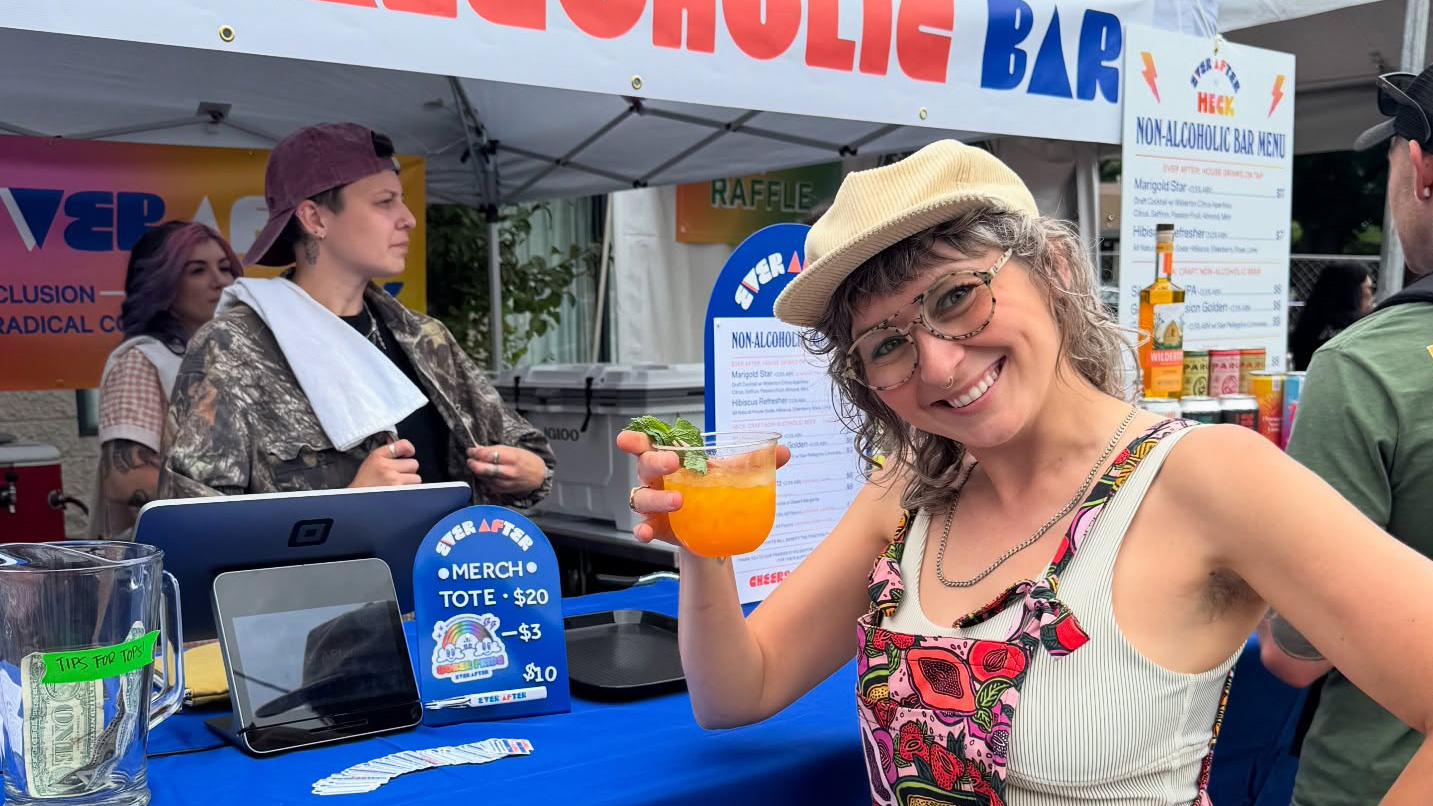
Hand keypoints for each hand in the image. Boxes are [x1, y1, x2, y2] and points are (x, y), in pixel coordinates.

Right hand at [349, 439, 420, 487]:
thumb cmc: (365, 482)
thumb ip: (388, 451)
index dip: (409, 449)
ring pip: (416, 478)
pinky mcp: (398, 492)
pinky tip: (398, 491)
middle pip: (414, 464)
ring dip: (409, 481)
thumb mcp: (372, 461)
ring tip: (397, 484)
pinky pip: (414, 489)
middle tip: (398, 474)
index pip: (403, 445)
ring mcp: (393, 481)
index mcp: (378, 456)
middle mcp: (386, 467)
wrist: (357, 500)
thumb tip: (404, 445)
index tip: (408, 453)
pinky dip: (409, 490)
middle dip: (408, 469)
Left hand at [467, 444, 547, 494]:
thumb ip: (494, 449)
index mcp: (511, 458)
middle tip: (470, 459)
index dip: (475, 452)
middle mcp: (507, 472)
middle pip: (482, 469)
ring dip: (476, 471)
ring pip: (482, 477)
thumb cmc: (525, 460)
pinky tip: (483, 474)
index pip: (487, 455)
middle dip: (472, 463)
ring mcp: (504, 483)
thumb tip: (476, 447)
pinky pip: (486, 484)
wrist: (538, 476)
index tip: (470, 450)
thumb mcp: (513, 450)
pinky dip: (482, 478)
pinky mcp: (502, 491)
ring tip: (476, 465)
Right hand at [615, 430, 791, 546]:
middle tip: (673, 463)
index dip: (636, 440)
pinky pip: (642, 529)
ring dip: (656, 498)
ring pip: (641, 497)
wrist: (718, 529)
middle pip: (645, 466)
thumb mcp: (735, 475)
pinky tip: (648, 533)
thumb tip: (784, 451)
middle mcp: (659, 480)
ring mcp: (656, 505)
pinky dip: (642, 531)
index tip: (629, 439)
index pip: (649, 444)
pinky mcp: (658, 528)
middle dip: (655, 461)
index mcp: (674, 460)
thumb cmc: (717, 493)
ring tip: (678, 501)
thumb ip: (757, 462)